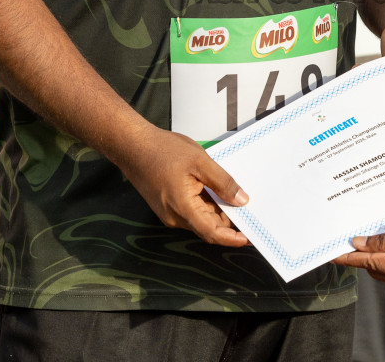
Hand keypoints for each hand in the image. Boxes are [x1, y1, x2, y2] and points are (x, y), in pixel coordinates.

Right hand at [114, 126, 249, 247]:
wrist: (132, 146)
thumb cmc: (163, 150)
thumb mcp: (200, 161)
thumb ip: (223, 182)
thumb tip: (242, 200)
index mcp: (183, 208)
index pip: (212, 232)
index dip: (232, 238)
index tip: (249, 238)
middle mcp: (175, 217)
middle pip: (207, 227)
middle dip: (229, 224)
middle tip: (252, 215)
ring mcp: (169, 213)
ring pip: (200, 219)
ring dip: (218, 213)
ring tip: (238, 200)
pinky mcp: (167, 206)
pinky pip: (192, 212)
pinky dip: (207, 206)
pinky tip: (218, 194)